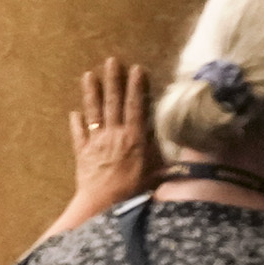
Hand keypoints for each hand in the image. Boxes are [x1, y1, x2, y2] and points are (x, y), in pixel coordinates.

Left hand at [59, 59, 156, 233]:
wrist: (101, 203)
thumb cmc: (133, 191)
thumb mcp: (156, 174)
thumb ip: (168, 160)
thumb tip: (189, 154)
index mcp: (134, 137)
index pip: (136, 106)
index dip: (136, 87)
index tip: (136, 68)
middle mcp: (114, 134)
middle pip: (113, 102)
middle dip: (113, 80)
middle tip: (111, 60)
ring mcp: (96, 142)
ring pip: (93, 112)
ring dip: (91, 93)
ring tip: (88, 75)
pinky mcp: (82, 153)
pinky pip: (78, 134)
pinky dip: (76, 123)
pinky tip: (74, 113)